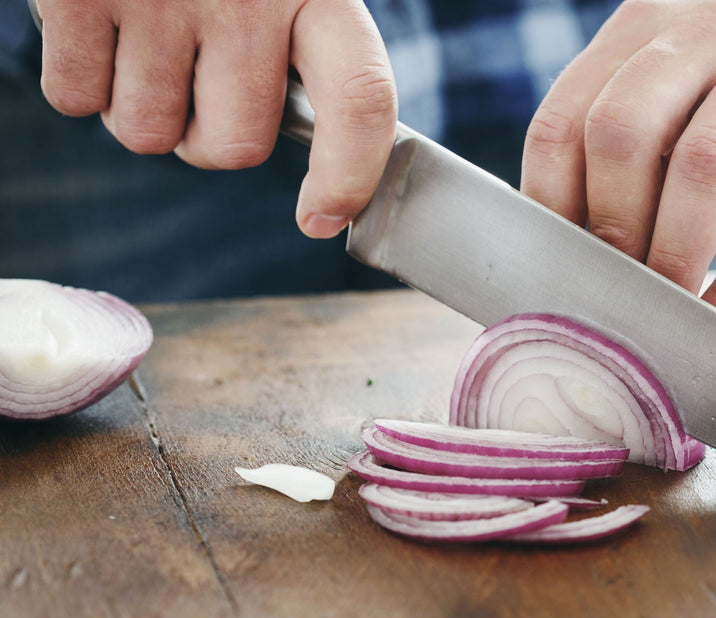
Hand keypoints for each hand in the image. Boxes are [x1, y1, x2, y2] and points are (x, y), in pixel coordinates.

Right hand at [36, 0, 396, 238]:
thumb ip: (309, 59)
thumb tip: (330, 184)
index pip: (360, 98)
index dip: (348, 173)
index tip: (321, 219)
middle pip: (236, 146)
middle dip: (208, 136)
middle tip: (193, 80)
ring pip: (149, 136)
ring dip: (140, 111)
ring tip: (144, 40)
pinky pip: (77, 99)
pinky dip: (80, 82)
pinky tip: (98, 27)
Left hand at [521, 0, 715, 324]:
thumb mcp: (673, 89)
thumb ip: (625, 147)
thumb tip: (574, 257)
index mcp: (639, 32)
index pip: (562, 122)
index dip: (550, 208)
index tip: (558, 266)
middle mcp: (699, 39)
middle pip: (621, 134)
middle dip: (609, 229)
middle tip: (615, 289)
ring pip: (701, 167)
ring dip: (672, 258)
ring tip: (667, 308)